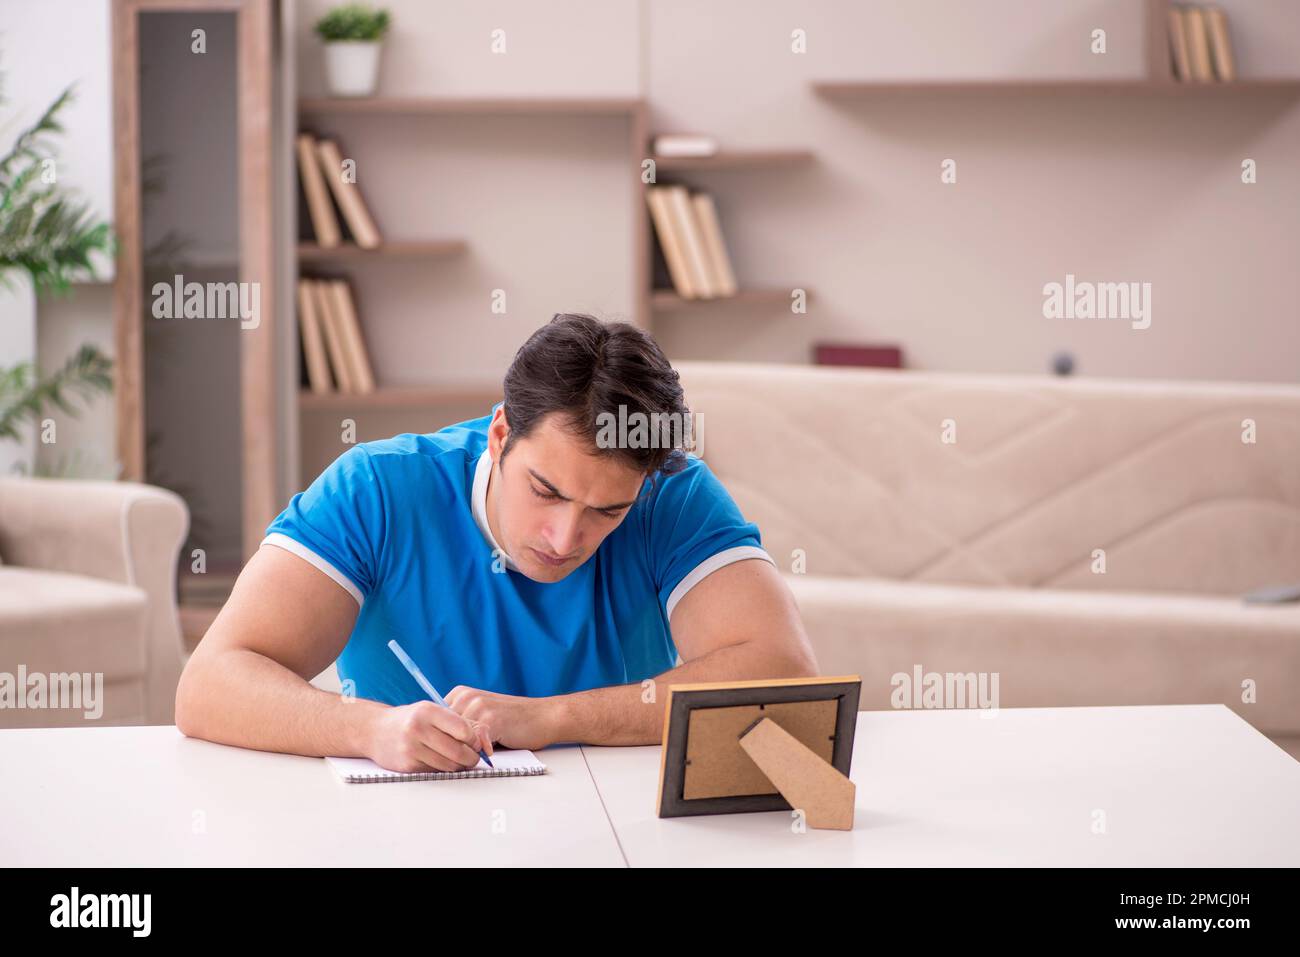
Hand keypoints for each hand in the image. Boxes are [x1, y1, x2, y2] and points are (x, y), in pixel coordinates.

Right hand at [366, 700, 492, 772]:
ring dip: (459, 766)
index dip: (474, 739)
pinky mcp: (407, 766)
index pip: (462, 729)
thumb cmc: (412, 720)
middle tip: (474, 757)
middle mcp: (417, 728)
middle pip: (458, 751)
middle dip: (472, 757)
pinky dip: (444, 769)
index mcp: (427, 711)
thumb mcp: (434, 712)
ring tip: (460, 760)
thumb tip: (485, 742)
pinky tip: (442, 762)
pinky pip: (436, 772)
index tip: (476, 742)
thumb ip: (461, 722)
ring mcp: (410, 748)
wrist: (376, 731)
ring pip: (449, 765)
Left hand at [445, 686, 563, 750]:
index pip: (435, 722)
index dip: (440, 739)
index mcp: (460, 694)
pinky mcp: (490, 719)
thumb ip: (461, 726)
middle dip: (450, 747)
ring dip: (464, 753)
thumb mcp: (482, 717)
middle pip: (442, 731)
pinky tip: (489, 753)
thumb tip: (436, 747)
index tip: (446, 750)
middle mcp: (466, 696)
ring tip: (476, 758)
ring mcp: (477, 706)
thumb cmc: (514, 721)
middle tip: (462, 759)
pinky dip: (479, 753)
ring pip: (456, 739)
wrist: (544, 717)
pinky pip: (473, 743)